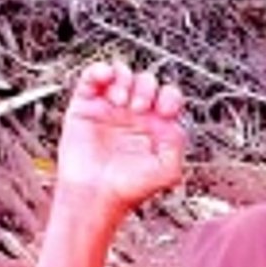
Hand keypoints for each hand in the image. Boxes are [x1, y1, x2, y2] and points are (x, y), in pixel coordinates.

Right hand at [56, 60, 186, 214]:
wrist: (95, 196)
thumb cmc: (128, 189)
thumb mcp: (168, 171)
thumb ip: (179, 145)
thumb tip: (176, 124)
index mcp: (155, 126)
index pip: (169, 96)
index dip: (169, 97)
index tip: (163, 111)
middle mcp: (134, 115)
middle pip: (147, 81)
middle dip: (146, 89)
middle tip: (138, 109)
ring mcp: (110, 109)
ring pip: (122, 74)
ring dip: (125, 80)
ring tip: (120, 102)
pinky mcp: (85, 106)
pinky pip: (92, 77)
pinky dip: (100, 70)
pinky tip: (105, 79)